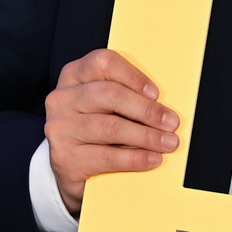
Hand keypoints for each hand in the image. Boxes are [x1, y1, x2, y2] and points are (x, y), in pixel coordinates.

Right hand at [44, 48, 180, 216]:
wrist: (67, 168)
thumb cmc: (94, 128)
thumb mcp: (103, 105)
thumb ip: (125, 96)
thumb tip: (163, 106)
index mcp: (74, 76)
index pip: (103, 63)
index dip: (133, 76)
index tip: (156, 93)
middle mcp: (62, 99)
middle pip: (110, 95)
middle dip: (147, 110)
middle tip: (171, 123)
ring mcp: (60, 128)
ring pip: (111, 127)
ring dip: (147, 136)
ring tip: (169, 143)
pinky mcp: (65, 158)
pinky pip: (107, 156)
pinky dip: (136, 158)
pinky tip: (153, 159)